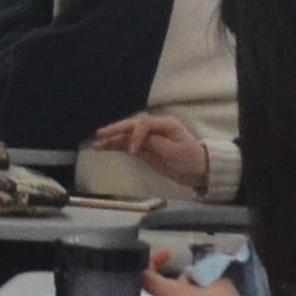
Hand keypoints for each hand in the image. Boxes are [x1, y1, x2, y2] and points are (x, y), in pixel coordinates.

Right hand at [87, 111, 211, 186]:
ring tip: (96, 144)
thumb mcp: (174, 152)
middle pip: (131, 126)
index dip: (135, 136)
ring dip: (112, 139)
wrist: (199, 171)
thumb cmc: (190, 159)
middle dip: (115, 131)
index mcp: (165, 124)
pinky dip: (116, 146)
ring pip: (127, 136)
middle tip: (100, 135)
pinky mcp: (146, 148)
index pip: (143, 124)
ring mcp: (149, 138)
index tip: (134, 151)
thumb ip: (153, 143)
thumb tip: (135, 140)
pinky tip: (104, 147)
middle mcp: (155, 128)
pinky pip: (128, 145)